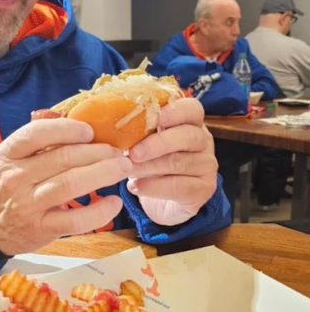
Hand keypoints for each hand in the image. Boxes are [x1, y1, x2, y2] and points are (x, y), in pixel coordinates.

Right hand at [0, 118, 131, 255]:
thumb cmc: (4, 187)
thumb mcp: (9, 159)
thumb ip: (36, 143)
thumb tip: (76, 125)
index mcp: (8, 154)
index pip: (37, 133)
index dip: (68, 129)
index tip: (89, 131)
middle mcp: (16, 177)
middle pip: (64, 158)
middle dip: (98, 152)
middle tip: (117, 151)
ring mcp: (28, 205)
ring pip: (71, 184)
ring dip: (104, 174)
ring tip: (122, 169)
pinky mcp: (41, 229)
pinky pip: (75, 219)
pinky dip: (99, 211)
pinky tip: (113, 203)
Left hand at [125, 98, 217, 225]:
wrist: (161, 202)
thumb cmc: (149, 163)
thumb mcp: (143, 142)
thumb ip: (134, 129)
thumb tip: (105, 121)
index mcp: (190, 122)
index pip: (192, 109)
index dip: (176, 111)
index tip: (156, 118)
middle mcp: (203, 141)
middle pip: (187, 136)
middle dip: (157, 143)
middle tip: (133, 152)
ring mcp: (206, 166)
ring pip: (178, 163)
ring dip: (148, 167)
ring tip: (127, 169)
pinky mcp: (203, 189)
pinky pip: (178, 187)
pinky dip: (152, 187)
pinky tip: (134, 186)